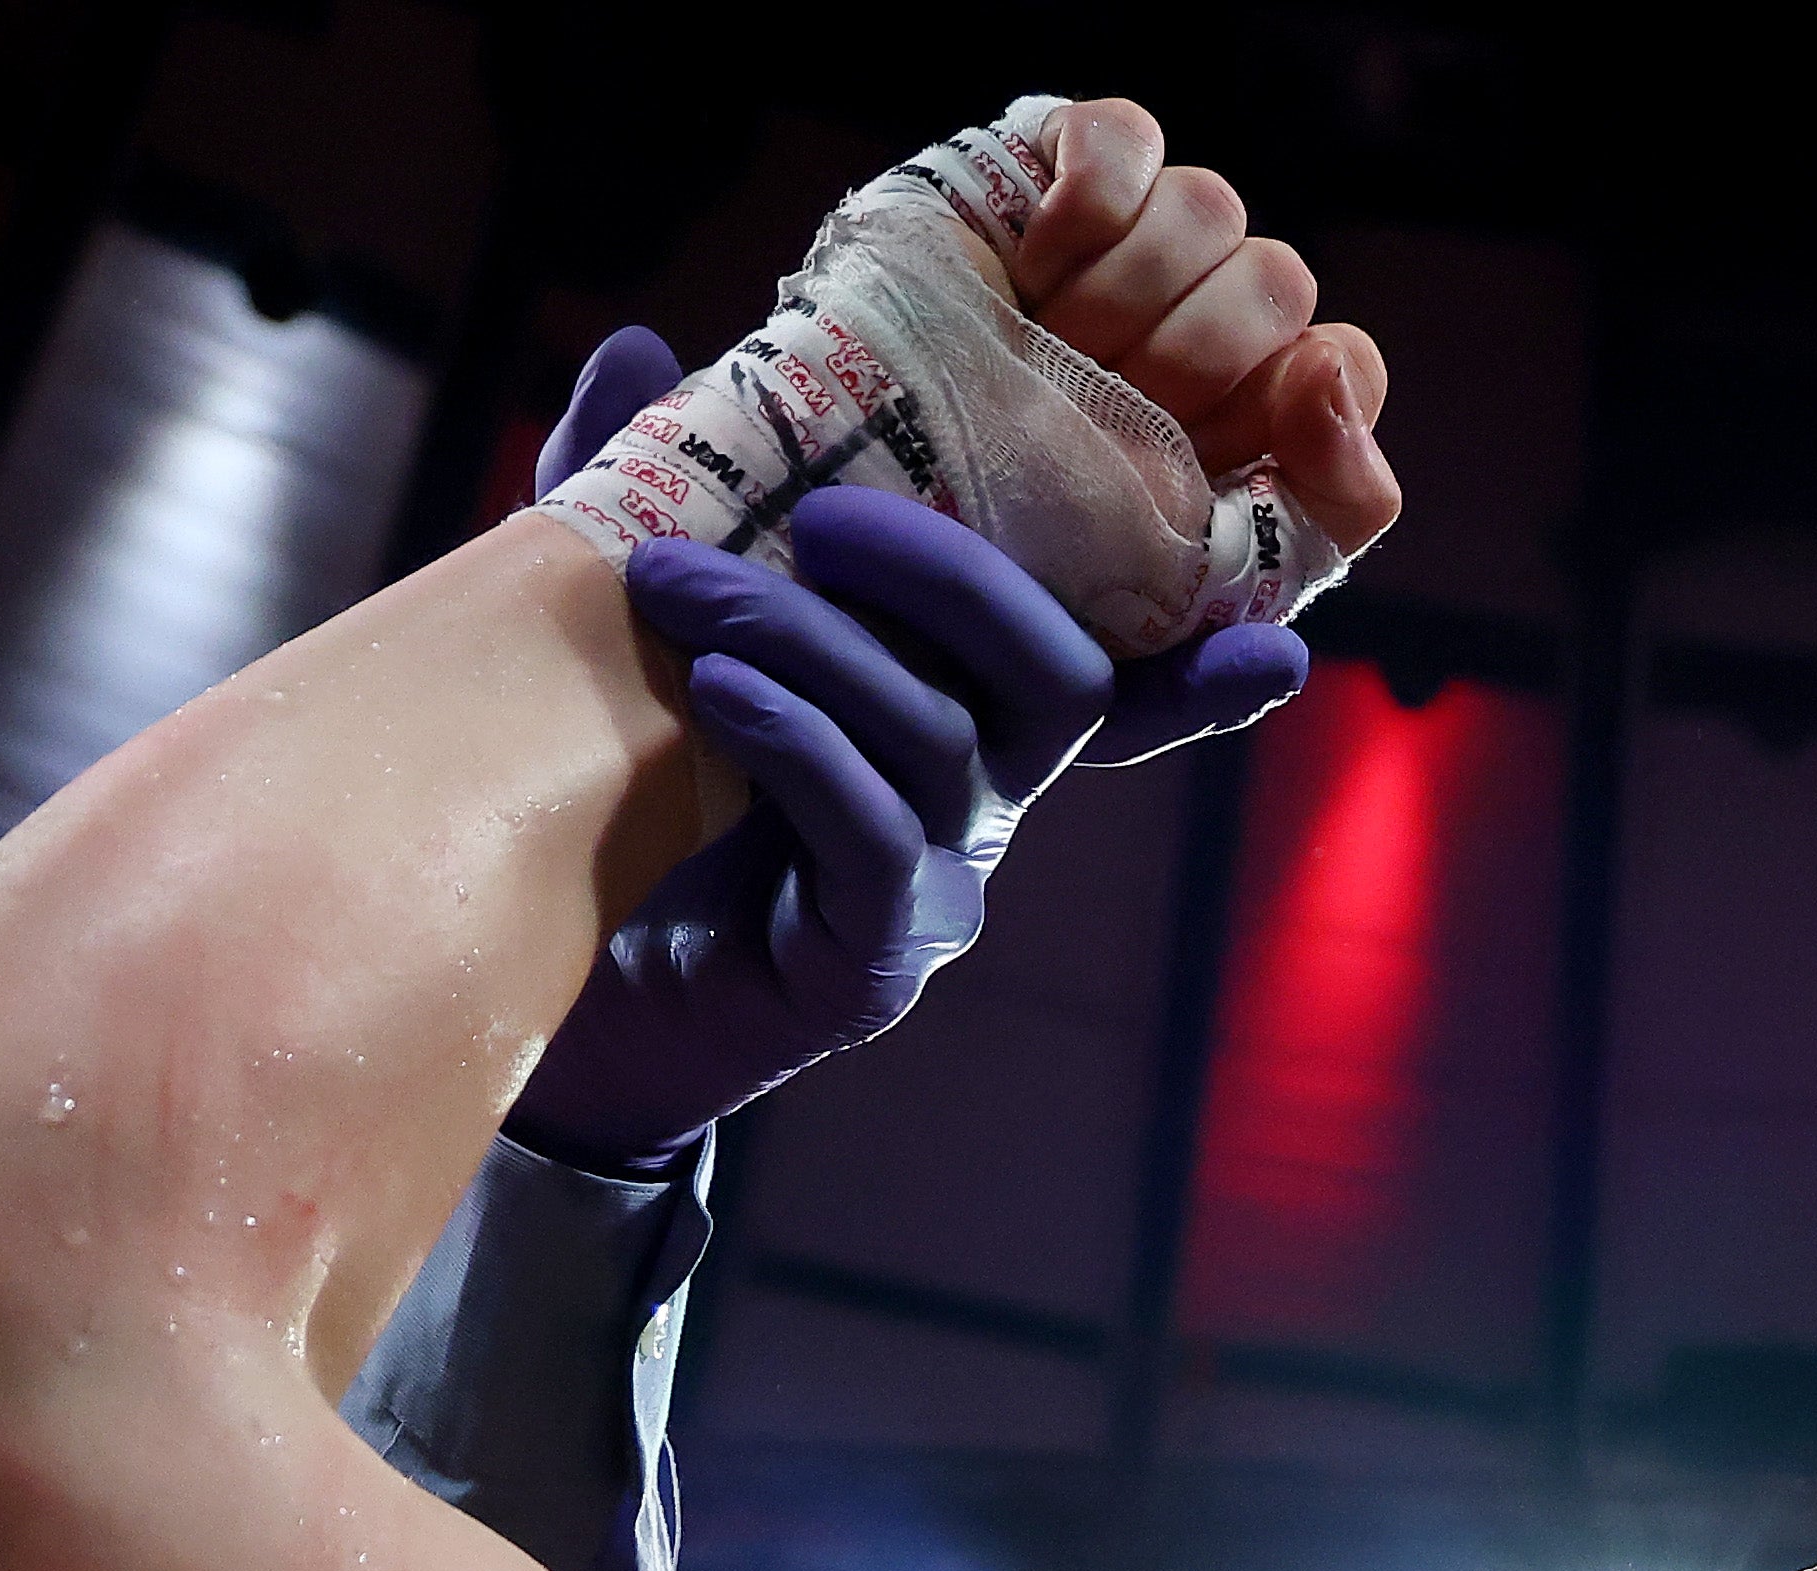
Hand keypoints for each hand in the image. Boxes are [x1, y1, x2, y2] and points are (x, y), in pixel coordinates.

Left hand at [504, 328, 1312, 1175]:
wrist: (539, 982)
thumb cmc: (608, 791)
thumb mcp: (630, 619)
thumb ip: (653, 494)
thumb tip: (645, 342)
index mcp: (960, 714)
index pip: (1108, 674)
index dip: (1201, 667)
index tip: (1277, 645)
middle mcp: (977, 802)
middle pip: (1051, 676)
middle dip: (952, 575)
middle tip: (819, 515)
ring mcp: (935, 888)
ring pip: (941, 741)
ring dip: (809, 642)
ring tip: (676, 583)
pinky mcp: (870, 964)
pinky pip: (872, 836)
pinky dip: (801, 744)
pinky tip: (718, 690)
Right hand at [1006, 97, 1400, 559]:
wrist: (881, 526)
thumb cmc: (1039, 576)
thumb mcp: (1218, 590)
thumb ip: (1336, 508)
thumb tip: (1333, 363)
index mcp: (1248, 420)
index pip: (1344, 364)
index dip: (1281, 406)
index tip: (1200, 456)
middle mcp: (1199, 322)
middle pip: (1279, 279)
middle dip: (1189, 360)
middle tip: (1101, 409)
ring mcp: (1130, 244)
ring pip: (1211, 206)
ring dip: (1123, 296)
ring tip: (1048, 348)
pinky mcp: (1054, 170)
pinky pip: (1126, 136)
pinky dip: (1090, 204)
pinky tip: (1032, 270)